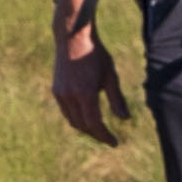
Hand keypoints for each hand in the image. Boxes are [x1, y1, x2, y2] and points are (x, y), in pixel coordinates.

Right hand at [52, 27, 124, 145]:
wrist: (72, 38)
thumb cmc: (95, 55)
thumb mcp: (111, 76)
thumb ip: (117, 99)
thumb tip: (125, 119)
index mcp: (85, 93)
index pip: (94, 123)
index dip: (105, 135)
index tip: (115, 143)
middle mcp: (69, 95)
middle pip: (82, 125)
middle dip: (96, 134)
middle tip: (109, 138)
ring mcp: (60, 93)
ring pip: (72, 120)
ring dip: (86, 128)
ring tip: (99, 131)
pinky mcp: (56, 90)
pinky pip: (67, 111)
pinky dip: (77, 118)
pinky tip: (87, 118)